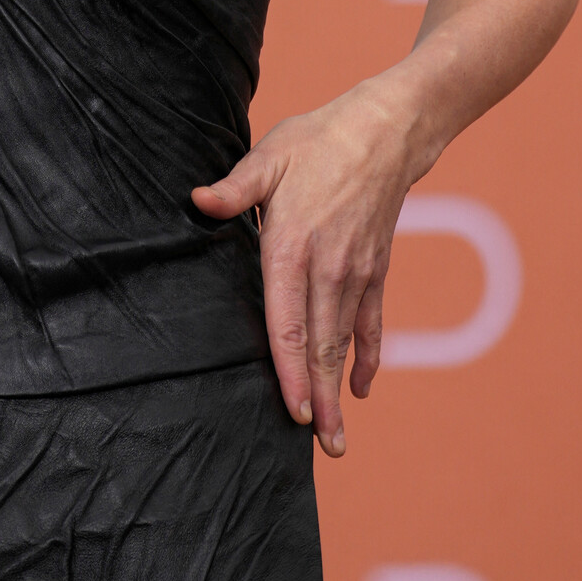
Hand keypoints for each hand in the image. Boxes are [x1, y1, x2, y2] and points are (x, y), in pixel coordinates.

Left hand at [190, 82, 412, 456]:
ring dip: (340, 389)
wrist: (385, 132)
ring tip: (338, 438)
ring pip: (344, 343)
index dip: (288, 369)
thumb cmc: (317, 141)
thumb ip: (233, 187)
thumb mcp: (269, 156)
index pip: (287, 320)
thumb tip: (196, 202)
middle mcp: (328, 268)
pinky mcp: (376, 270)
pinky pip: (371, 323)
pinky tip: (362, 386)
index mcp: (292, 245)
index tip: (292, 412)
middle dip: (319, 399)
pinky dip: (367, 356)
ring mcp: (357, 273)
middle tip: (321, 448)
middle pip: (320, 345)